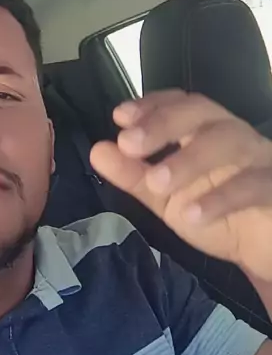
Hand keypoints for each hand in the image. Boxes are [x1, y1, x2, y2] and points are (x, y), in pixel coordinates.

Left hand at [90, 90, 271, 282]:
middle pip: (201, 112)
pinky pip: (254, 184)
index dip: (151, 105)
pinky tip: (193, 215)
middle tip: (129, 144)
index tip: (121, 116)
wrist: (265, 251)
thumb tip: (99, 150)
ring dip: (188, 159)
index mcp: (205, 133)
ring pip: (229, 141)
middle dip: (163, 123)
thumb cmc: (218, 216)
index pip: (180, 104)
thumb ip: (134, 176)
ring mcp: (259, 159)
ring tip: (156, 183)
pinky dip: (222, 198)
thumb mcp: (167, 199)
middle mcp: (233, 136)